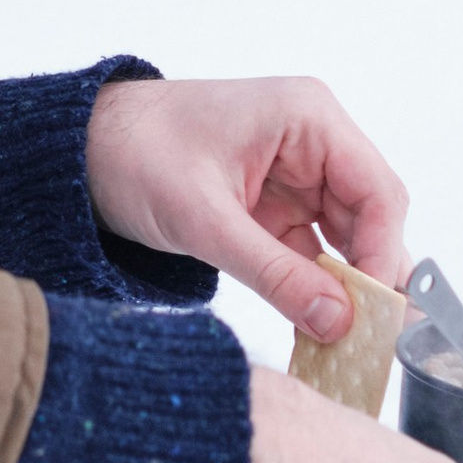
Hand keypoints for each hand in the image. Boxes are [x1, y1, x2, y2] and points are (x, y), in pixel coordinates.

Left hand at [86, 74, 408, 343]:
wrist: (79, 151)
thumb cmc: (135, 152)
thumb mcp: (204, 218)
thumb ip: (274, 272)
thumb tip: (337, 321)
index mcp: (309, 117)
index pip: (377, 191)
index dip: (383, 254)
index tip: (378, 312)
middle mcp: (313, 142)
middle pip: (369, 219)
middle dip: (369, 280)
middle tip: (371, 341)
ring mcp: (296, 177)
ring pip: (344, 242)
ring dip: (344, 290)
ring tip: (348, 344)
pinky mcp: (273, 208)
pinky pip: (310, 254)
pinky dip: (314, 290)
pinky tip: (318, 327)